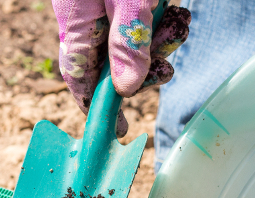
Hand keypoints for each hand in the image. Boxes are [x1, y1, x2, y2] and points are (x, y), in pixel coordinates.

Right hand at [53, 0, 189, 136]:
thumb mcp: (130, 0)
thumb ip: (127, 41)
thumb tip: (126, 90)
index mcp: (75, 19)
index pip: (77, 74)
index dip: (94, 104)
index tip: (117, 128)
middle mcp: (84, 17)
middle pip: (108, 60)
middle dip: (142, 68)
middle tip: (165, 71)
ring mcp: (102, 6)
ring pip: (128, 41)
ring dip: (157, 42)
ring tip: (179, 25)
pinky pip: (139, 21)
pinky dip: (161, 21)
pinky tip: (177, 13)